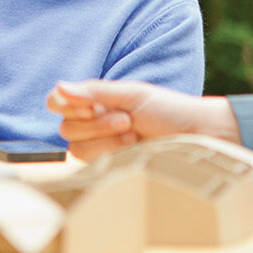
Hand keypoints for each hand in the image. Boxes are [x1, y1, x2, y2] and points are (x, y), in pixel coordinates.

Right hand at [45, 80, 239, 161]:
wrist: (194, 135)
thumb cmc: (167, 110)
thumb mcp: (132, 94)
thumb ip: (95, 91)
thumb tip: (60, 86)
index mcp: (96, 100)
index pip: (57, 101)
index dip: (66, 105)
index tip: (91, 105)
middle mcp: (92, 122)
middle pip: (65, 127)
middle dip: (96, 123)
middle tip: (126, 119)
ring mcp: (99, 145)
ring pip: (75, 147)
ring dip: (104, 138)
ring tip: (132, 132)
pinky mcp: (108, 166)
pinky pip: (90, 163)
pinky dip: (110, 151)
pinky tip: (132, 146)